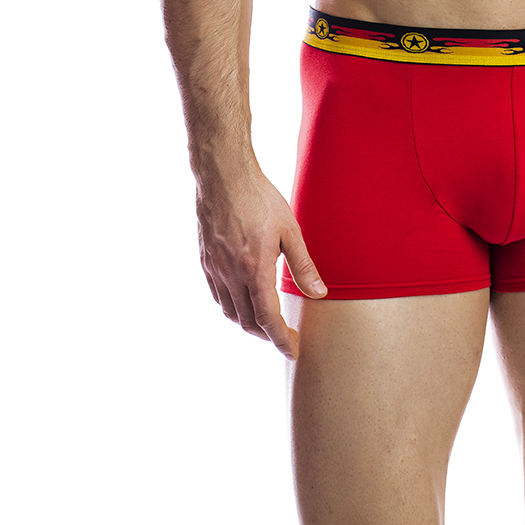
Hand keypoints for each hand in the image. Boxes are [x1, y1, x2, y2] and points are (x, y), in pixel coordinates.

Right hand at [195, 167, 326, 358]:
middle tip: (286, 336)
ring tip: (267, 322)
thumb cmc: (260, 197)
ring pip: (230, 311)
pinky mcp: (205, 260)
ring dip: (249, 323)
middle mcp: (231, 274)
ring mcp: (215, 268)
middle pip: (247, 321)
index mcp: (254, 269)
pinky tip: (244, 300)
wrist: (224, 174)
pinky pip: (217, 296)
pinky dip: (232, 307)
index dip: (281, 339)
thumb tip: (319, 293)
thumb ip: (303, 266)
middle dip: (267, 334)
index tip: (293, 350)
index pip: (267, 318)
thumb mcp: (290, 230)